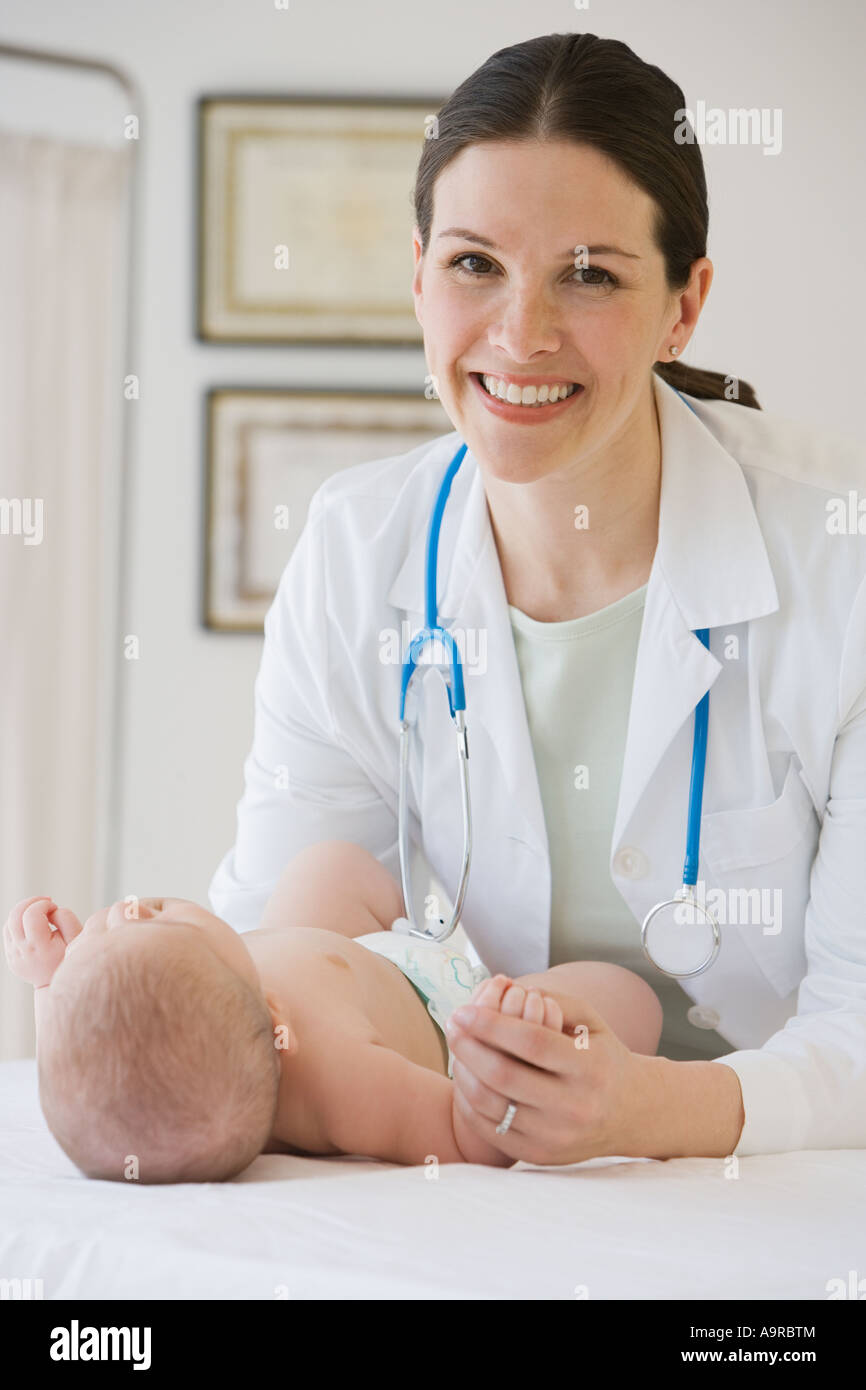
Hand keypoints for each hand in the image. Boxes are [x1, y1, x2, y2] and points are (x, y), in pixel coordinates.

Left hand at [3, 896, 83, 987]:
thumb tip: (49, 910)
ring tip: (39, 913)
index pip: (31, 914)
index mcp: (39, 947)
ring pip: (8, 923)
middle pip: (15, 915)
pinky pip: (8, 932)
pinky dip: (18, 922)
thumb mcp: (76, 937)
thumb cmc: (70, 959)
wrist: (59, 985)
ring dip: (23, 911)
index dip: (43, 904)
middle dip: (30, 902)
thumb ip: (65, 917)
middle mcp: (22, 952)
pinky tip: (32, 924)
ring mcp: (13, 956)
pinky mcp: (10, 958)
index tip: (54, 907)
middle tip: (45, 902)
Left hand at [447, 984, 647, 1165]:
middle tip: (452, 1024)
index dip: (492, 1025)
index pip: (532, 1043)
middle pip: (505, 1075)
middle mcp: (575, 1106)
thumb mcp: (592, 1022)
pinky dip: (470, 1103)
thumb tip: (509, 988)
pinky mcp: (540, 1155)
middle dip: (469, 1046)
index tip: (464, 1010)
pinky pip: (492, 1130)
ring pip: (492, 1105)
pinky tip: (465, 1078)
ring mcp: (557, 1136)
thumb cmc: (602, 1058)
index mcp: (590, 1068)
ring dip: (463, 1073)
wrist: (630, 1114)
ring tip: (455, 1048)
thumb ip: (555, 1000)